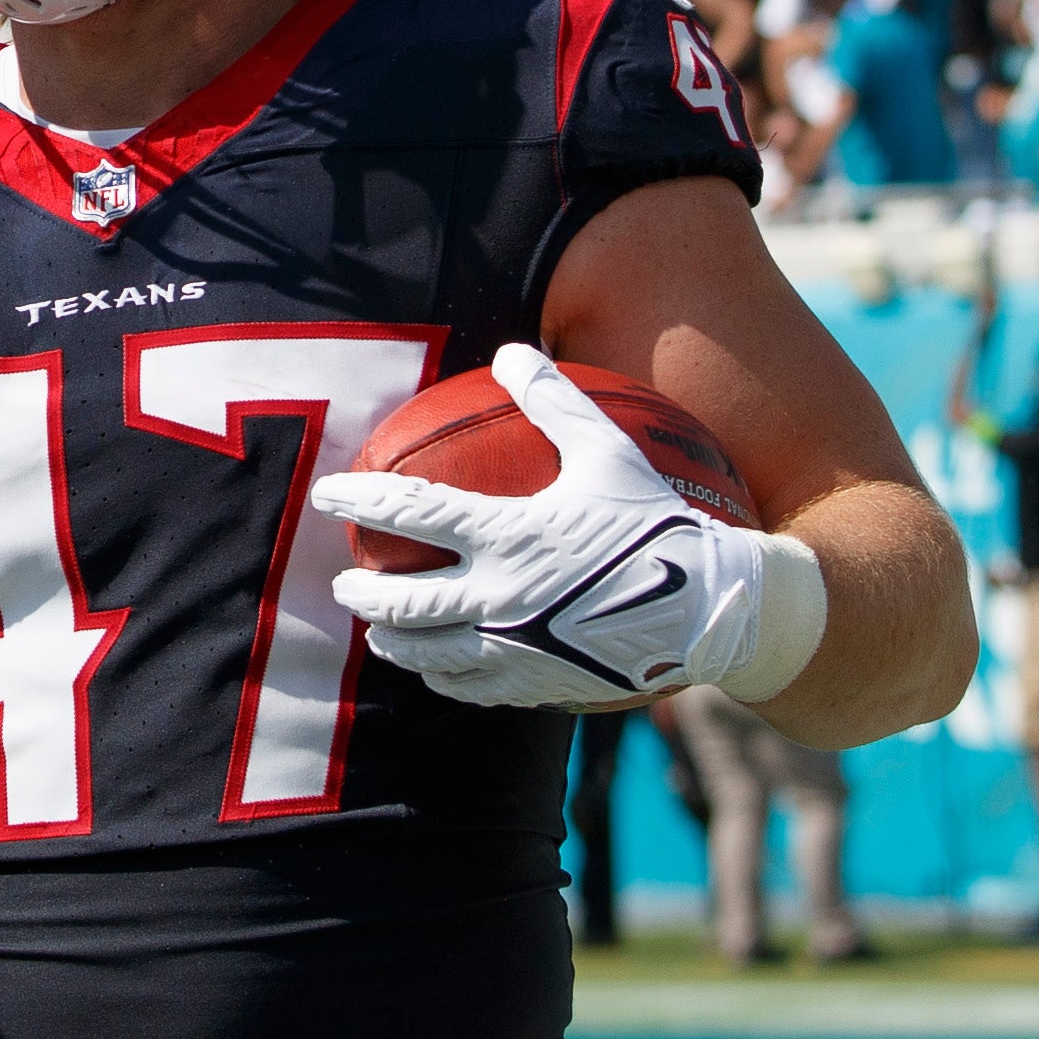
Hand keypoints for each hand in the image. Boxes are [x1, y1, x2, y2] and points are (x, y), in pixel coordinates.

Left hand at [304, 345, 826, 710]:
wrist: (713, 610)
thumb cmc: (660, 524)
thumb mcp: (609, 452)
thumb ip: (556, 401)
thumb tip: (513, 350)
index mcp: (510, 536)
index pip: (413, 512)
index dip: (359, 498)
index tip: (326, 493)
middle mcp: (501, 598)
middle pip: (401, 601)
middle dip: (360, 591)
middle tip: (344, 580)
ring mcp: (515, 650)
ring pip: (426, 654)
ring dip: (391, 642)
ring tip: (378, 633)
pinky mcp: (536, 685)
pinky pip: (470, 688)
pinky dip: (442, 677)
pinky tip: (437, 668)